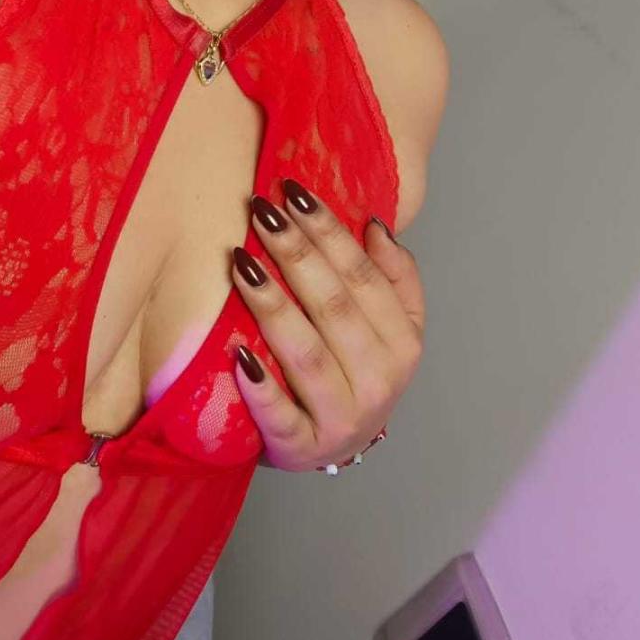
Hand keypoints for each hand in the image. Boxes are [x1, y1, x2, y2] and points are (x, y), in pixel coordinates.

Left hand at [230, 177, 424, 472]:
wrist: (331, 445)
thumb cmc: (353, 372)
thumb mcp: (387, 327)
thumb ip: (392, 277)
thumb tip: (375, 225)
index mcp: (403, 343)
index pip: (363, 277)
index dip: (329, 231)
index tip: (292, 191)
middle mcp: (381, 381)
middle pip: (333, 307)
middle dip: (295, 253)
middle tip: (261, 211)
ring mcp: (343, 419)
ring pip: (306, 353)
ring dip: (272, 305)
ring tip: (241, 263)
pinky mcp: (301, 448)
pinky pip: (279, 415)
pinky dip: (259, 385)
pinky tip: (236, 351)